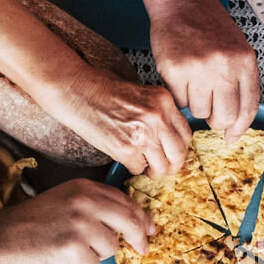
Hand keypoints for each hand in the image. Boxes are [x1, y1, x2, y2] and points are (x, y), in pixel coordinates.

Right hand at [0, 178, 152, 263]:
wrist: (1, 237)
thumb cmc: (32, 223)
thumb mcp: (66, 201)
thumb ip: (96, 206)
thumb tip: (133, 222)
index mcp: (84, 187)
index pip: (125, 201)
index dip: (141, 217)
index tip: (149, 228)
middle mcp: (85, 202)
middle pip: (129, 221)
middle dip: (139, 238)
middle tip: (142, 248)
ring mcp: (80, 224)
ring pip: (112, 247)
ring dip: (97, 254)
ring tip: (72, 248)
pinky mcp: (73, 247)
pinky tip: (62, 258)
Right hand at [54, 68, 192, 177]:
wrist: (77, 92)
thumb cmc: (104, 91)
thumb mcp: (143, 94)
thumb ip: (160, 113)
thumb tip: (172, 139)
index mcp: (164, 100)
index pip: (186, 134)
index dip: (181, 148)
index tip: (174, 153)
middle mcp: (157, 117)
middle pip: (178, 153)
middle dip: (173, 165)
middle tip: (164, 168)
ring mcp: (142, 134)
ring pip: (162, 166)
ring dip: (155, 172)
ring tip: (148, 168)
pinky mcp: (125, 149)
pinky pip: (139, 168)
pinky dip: (134, 168)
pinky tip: (128, 158)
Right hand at [149, 0, 259, 143]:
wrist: (182, 1)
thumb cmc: (208, 26)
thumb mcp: (237, 50)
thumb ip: (240, 82)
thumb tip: (235, 124)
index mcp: (245, 62)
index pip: (248, 108)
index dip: (239, 128)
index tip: (232, 137)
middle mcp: (225, 66)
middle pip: (224, 116)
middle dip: (215, 120)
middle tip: (208, 109)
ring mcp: (199, 68)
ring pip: (199, 112)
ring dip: (195, 103)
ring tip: (193, 81)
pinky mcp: (175, 70)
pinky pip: (179, 101)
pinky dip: (178, 94)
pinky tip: (181, 75)